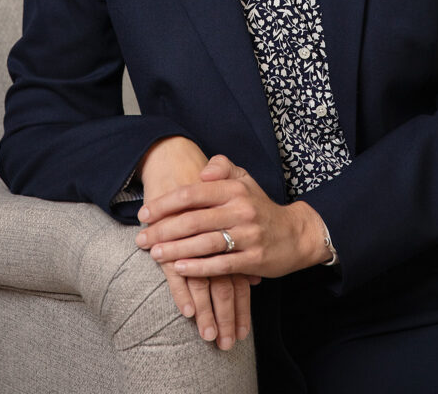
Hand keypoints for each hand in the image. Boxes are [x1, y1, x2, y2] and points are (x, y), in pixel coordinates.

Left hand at [136, 138, 255, 349]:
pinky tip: (179, 270)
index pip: (193, 193)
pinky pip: (221, 265)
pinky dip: (198, 268)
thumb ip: (222, 168)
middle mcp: (241, 210)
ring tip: (154, 254)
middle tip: (141, 238)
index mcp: (234, 189)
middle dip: (163, 230)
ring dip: (176, 250)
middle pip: (194, 220)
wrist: (296, 233)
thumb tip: (201, 171)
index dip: (166, 203)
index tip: (145, 213)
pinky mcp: (254, 260)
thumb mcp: (244, 179)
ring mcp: (248, 236)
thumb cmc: (259, 206)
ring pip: (204, 244)